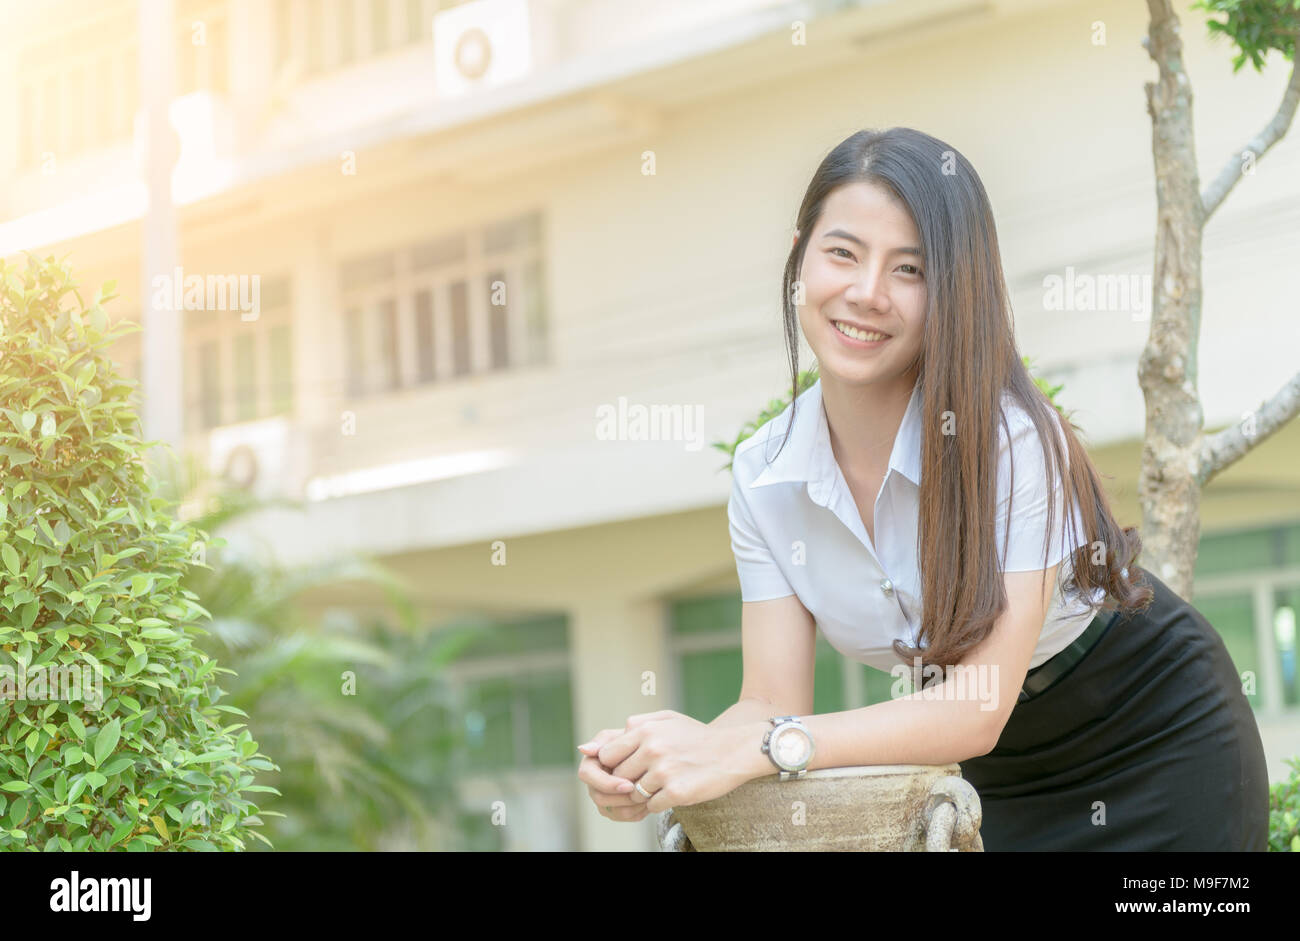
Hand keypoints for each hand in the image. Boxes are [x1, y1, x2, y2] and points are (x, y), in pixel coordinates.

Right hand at [577, 727, 644, 822]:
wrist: (658, 754)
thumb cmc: (643, 738)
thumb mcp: (629, 734)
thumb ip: (608, 740)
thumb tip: (583, 748)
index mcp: (592, 760)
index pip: (587, 775)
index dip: (606, 783)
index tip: (629, 784)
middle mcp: (594, 779)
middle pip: (598, 796)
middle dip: (621, 798)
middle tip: (643, 795)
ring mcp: (604, 794)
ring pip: (610, 810)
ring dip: (631, 806)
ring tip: (649, 798)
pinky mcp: (616, 806)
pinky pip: (622, 815)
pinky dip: (637, 812)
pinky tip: (650, 802)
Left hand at [587, 710, 755, 813]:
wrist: (733, 751)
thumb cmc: (695, 736)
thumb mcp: (665, 720)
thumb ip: (630, 727)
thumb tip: (586, 747)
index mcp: (645, 730)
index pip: (608, 755)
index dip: (615, 766)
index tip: (629, 767)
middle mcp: (651, 749)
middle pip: (619, 777)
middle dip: (629, 781)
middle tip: (649, 777)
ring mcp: (663, 772)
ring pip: (634, 794)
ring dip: (645, 793)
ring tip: (665, 782)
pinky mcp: (676, 792)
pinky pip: (651, 806)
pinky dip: (659, 802)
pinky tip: (674, 791)